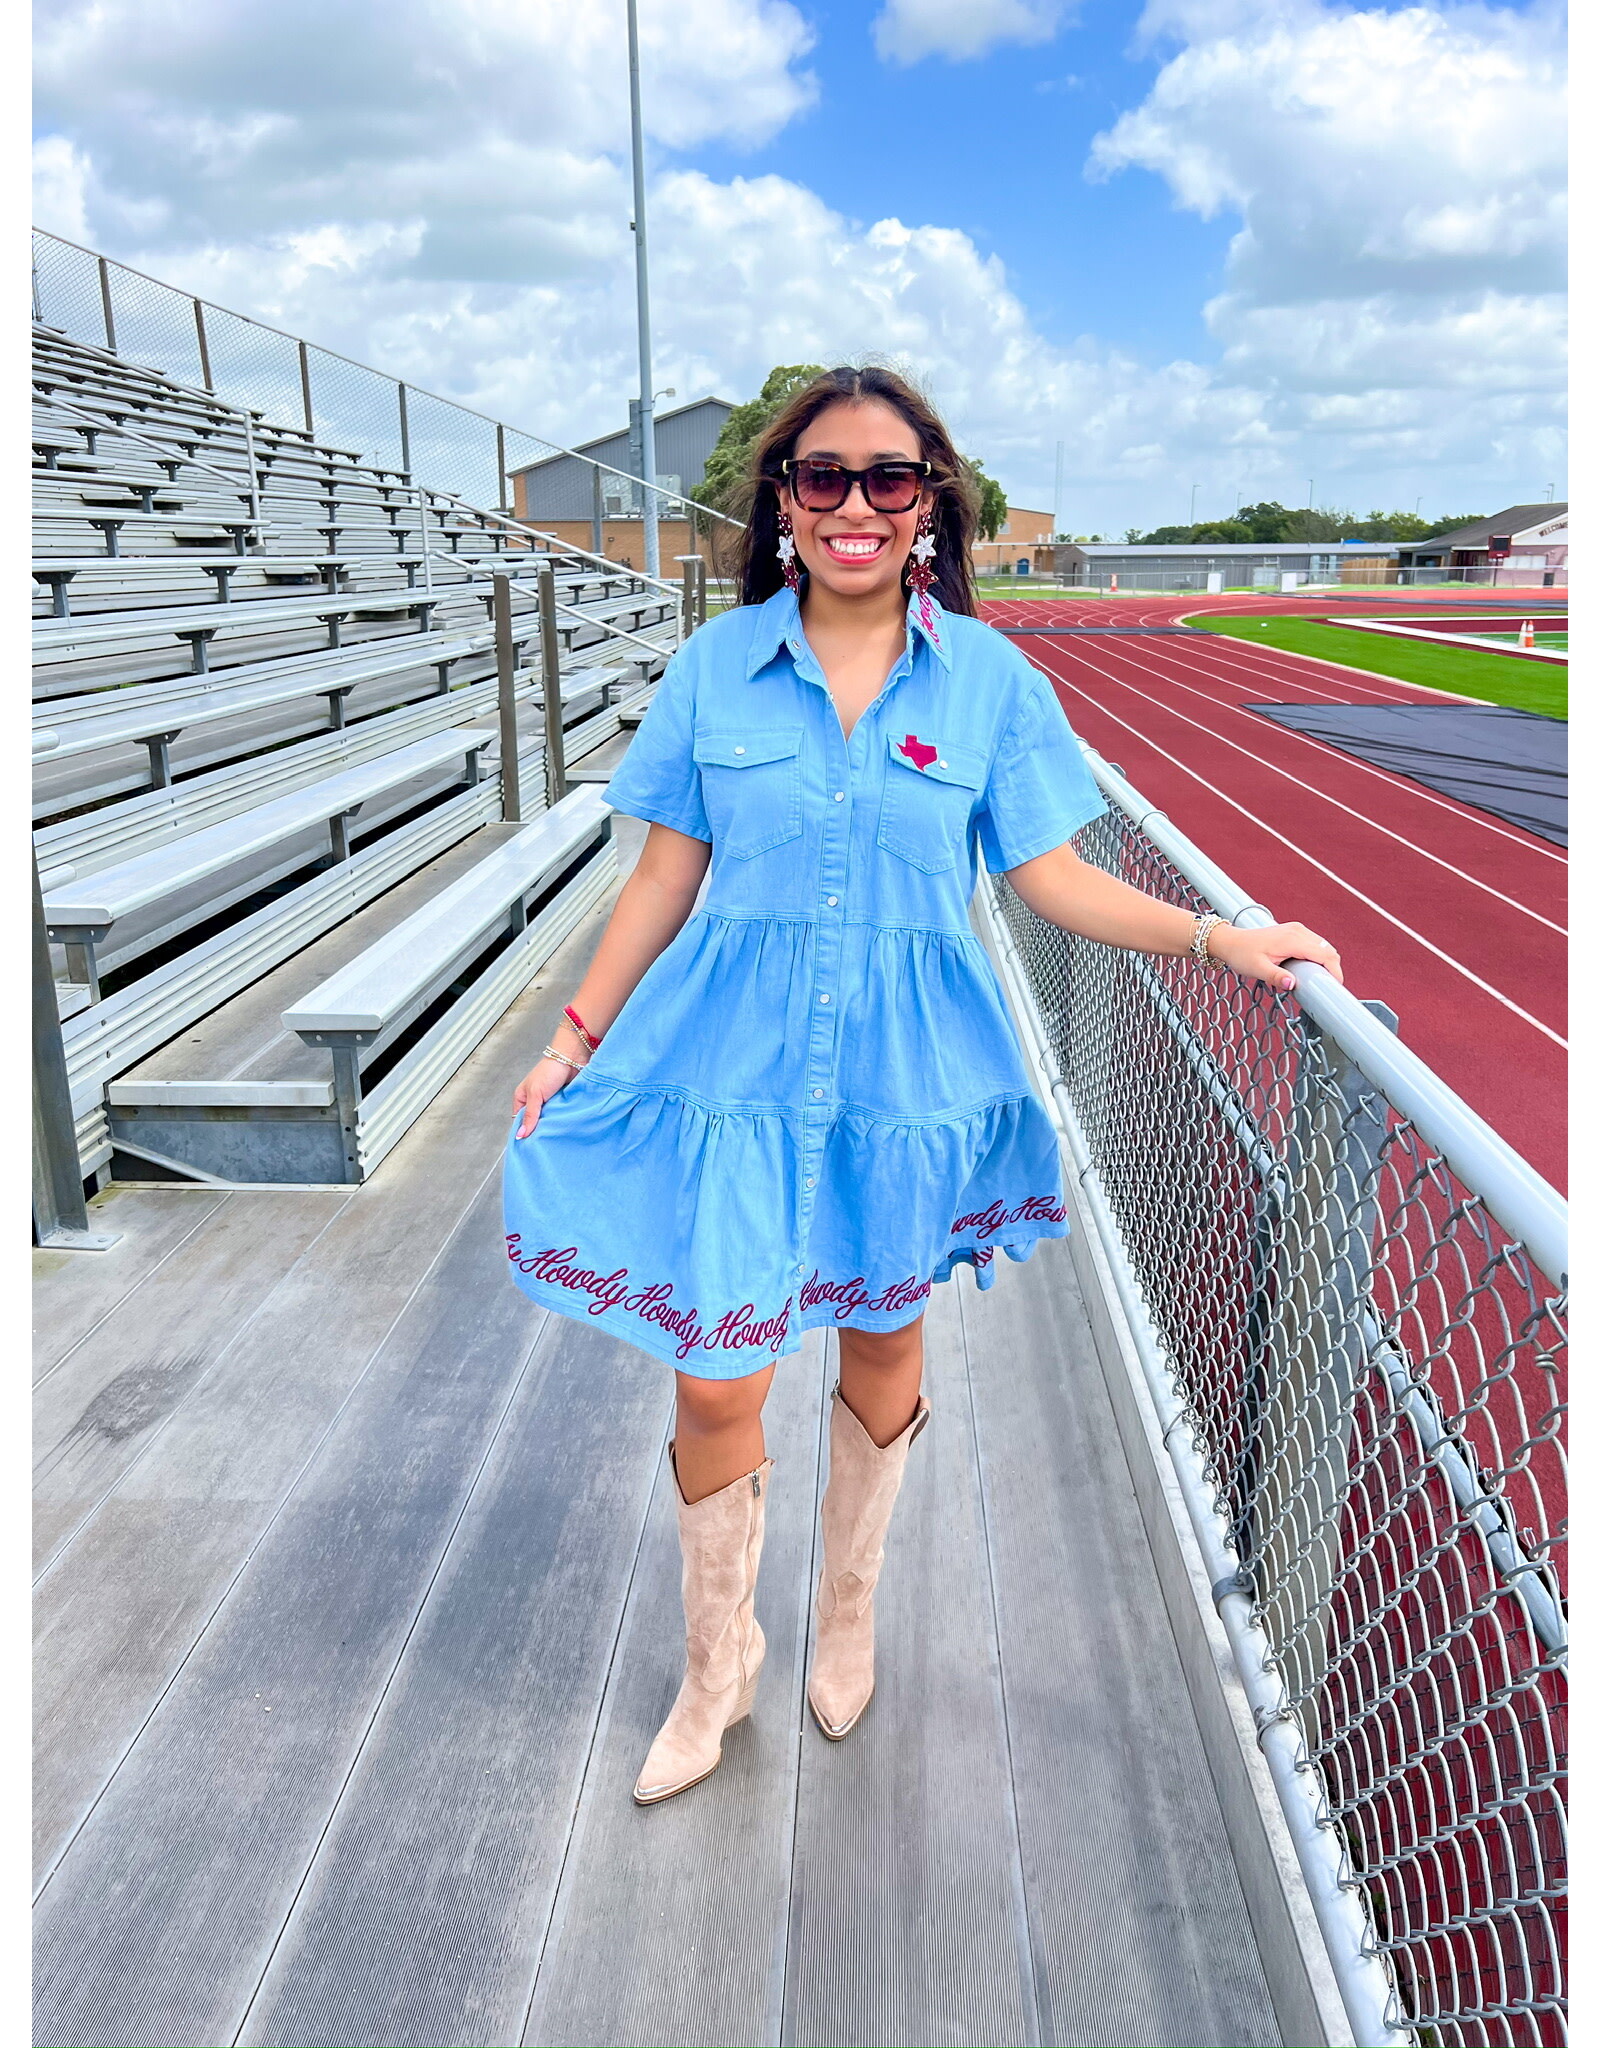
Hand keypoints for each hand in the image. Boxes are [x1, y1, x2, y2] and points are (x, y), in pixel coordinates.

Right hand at [512, 1055, 581, 1139]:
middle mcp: (535, 1101)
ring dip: (552, 1126)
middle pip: (535, 1122)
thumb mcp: (536, 1094)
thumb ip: (530, 1115)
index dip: (523, 1132)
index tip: (528, 1145)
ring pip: (548, 1120)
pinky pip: (561, 1116)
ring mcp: (550, 1102)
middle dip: (539, 1131)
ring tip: (554, 1137)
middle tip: (543, 1144)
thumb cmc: (550, 1070)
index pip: (519, 1121)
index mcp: (523, 1098)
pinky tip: (564, 1127)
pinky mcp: (563, 1102)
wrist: (572, 1058)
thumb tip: (521, 1135)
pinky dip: (562, 1120)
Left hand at [1209, 920, 1342, 993]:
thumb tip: (1292, 984)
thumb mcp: (1257, 969)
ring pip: (1323, 947)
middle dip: (1333, 968)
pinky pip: (1315, 944)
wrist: (1231, 941)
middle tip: (1328, 988)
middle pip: (1328, 950)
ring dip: (1326, 963)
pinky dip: (1318, 957)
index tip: (1336, 988)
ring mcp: (1297, 929)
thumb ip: (1275, 977)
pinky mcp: (1295, 932)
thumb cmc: (1242, 954)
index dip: (1334, 972)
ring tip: (1320, 981)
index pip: (1325, 955)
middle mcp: (1298, 931)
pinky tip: (1311, 970)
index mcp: (1292, 939)